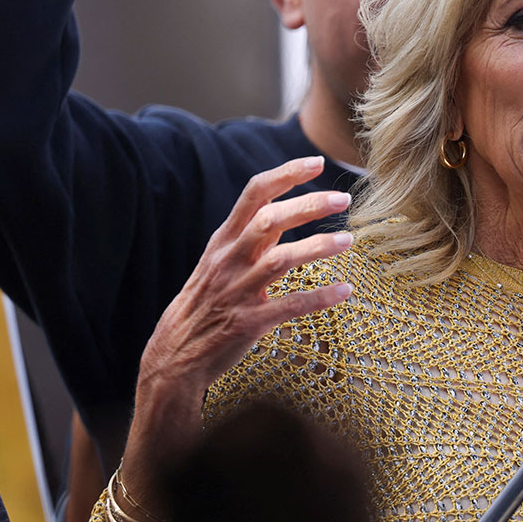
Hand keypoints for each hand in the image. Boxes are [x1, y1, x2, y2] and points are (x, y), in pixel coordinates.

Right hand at [120, 156, 354, 507]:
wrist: (174, 358)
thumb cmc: (204, 306)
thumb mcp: (219, 265)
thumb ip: (249, 241)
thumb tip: (282, 215)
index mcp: (222, 242)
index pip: (253, 195)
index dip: (285, 175)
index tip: (317, 163)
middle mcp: (228, 261)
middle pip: (270, 220)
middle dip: (308, 205)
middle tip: (343, 198)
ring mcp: (237, 292)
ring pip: (281, 260)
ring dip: (318, 246)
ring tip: (348, 240)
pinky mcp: (247, 323)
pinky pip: (289, 306)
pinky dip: (320, 297)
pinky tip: (345, 291)